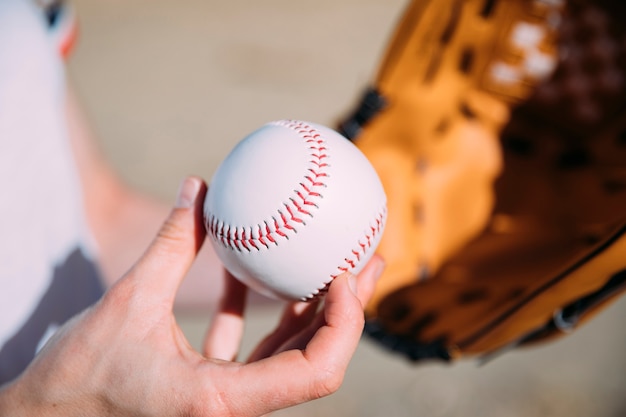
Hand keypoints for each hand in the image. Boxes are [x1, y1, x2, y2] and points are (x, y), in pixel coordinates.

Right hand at [0, 176, 384, 416]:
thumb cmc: (79, 376)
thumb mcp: (127, 301)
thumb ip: (172, 244)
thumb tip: (198, 188)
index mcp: (222, 401)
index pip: (315, 372)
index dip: (345, 324)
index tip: (346, 273)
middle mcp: (234, 407)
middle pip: (316, 360)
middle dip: (349, 310)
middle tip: (367, 257)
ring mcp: (226, 399)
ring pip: (289, 354)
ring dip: (316, 310)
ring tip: (335, 262)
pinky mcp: (211, 386)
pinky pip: (251, 347)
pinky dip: (262, 312)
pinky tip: (258, 269)